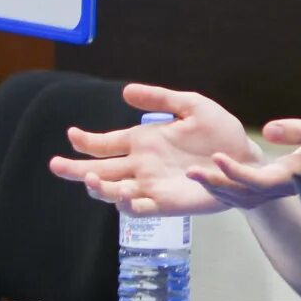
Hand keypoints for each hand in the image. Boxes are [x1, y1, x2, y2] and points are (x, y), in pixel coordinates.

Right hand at [49, 83, 256, 216]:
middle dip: (75, 169)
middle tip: (55, 165)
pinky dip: (128, 205)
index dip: (86, 141)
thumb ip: (160, 99)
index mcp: (143, 141)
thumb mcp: (191, 106)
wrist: (245, 159)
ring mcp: (151, 186)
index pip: (106, 144)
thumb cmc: (221, 132)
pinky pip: (140, 209)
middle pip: (100, 170)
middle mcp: (142, 166)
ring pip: (114, 193)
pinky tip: (123, 194)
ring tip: (91, 178)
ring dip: (99, 188)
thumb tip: (125, 91)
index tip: (72, 134)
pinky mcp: (167, 204)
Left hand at [163, 105, 300, 211]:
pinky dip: (226, 187)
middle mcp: (286, 186)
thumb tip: (269, 130)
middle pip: (245, 194)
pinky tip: (209, 176)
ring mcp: (281, 188)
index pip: (260, 180)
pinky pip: (247, 193)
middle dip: (217, 184)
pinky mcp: (276, 183)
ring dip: (218, 188)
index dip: (236, 172)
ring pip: (244, 197)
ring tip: (192, 175)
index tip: (216, 158)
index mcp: (296, 174)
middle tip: (191, 173)